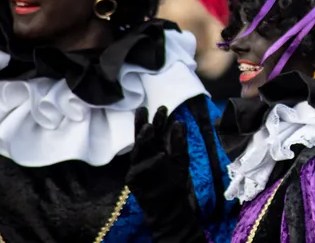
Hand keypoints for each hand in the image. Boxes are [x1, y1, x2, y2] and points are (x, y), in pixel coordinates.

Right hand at [126, 107, 205, 241]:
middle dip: (144, 123)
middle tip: (145, 111)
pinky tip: (159, 156)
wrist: (169, 206)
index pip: (156, 131)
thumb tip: (179, 122)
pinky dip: (149, 163)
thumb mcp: (181, 159)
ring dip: (143, 139)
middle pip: (143, 137)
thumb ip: (180, 142)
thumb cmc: (174, 181)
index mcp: (156, 148)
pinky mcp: (133, 180)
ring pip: (138, 150)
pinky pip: (140, 169)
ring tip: (148, 127)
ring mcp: (138, 167)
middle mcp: (145, 155)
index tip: (163, 108)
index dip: (158, 120)